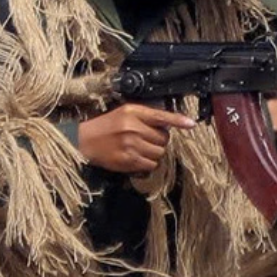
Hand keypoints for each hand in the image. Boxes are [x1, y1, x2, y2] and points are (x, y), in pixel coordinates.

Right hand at [77, 103, 195, 174]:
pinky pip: (151, 164)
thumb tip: (167, 123)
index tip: (191, 124)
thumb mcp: (124, 113)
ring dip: (154, 152)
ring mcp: (131, 145)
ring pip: (159, 153)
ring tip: (141, 148)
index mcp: (133, 112)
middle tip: (147, 139)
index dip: (178, 120)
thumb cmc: (106, 126)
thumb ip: (145, 116)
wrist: (85, 140)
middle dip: (159, 140)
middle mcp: (133, 127)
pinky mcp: (128, 160)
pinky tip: (138, 158)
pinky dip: (148, 163)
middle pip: (163, 138)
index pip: (160, 116)